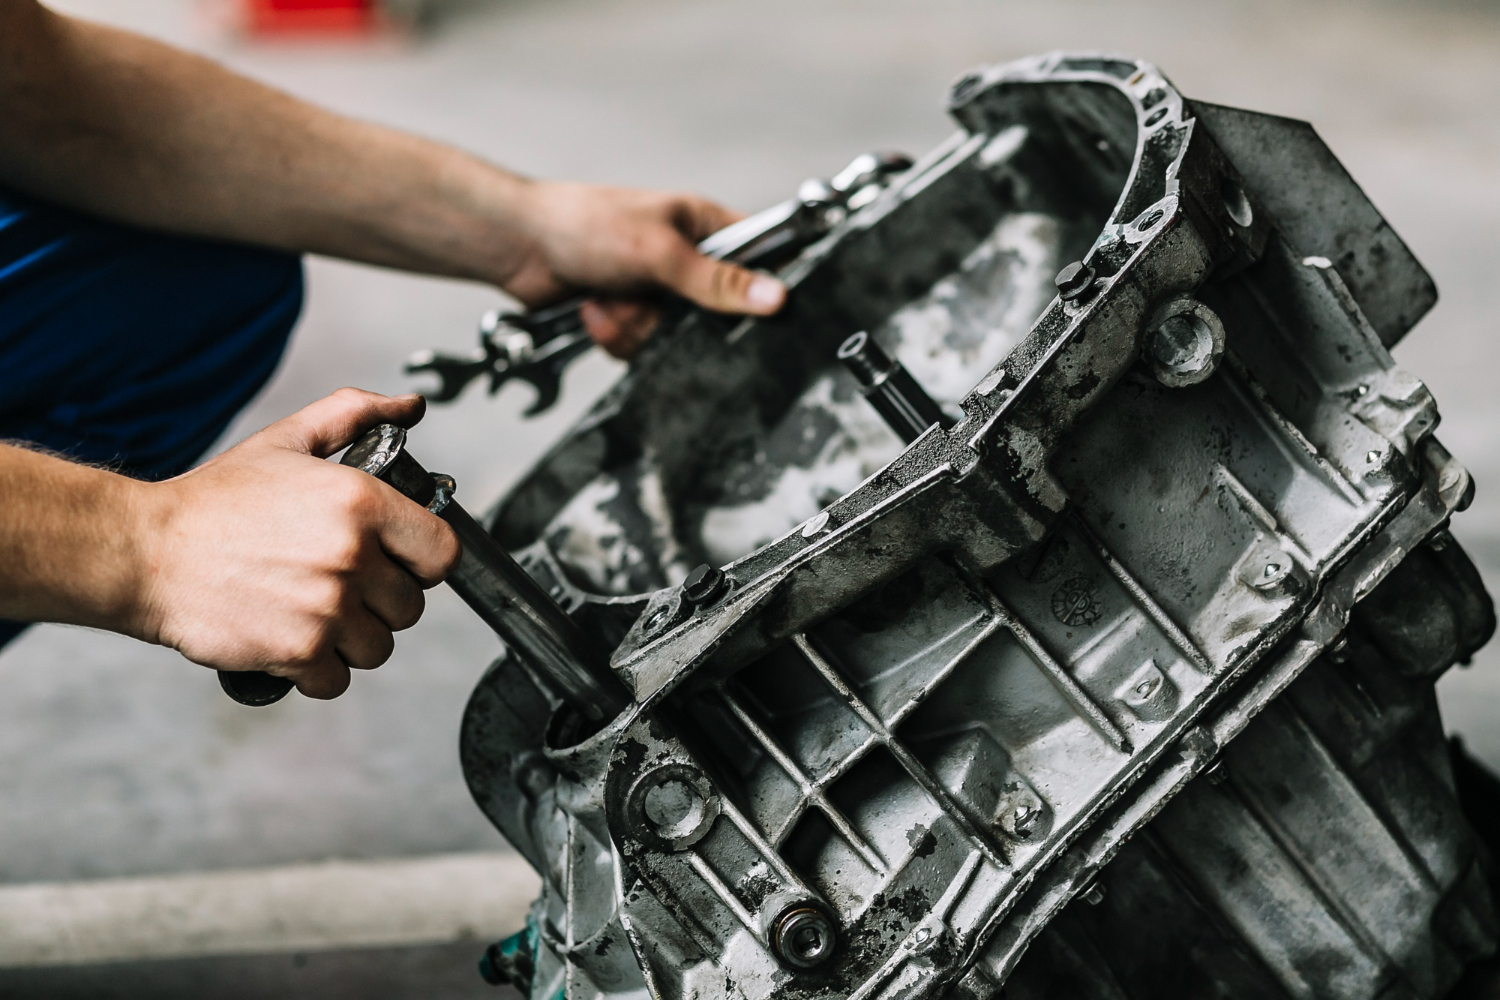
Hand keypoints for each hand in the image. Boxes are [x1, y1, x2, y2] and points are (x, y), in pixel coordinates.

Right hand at [133, 389, 460, 698]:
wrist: (144, 550)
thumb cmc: (215, 501)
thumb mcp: (288, 440)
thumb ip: (356, 415)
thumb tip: (410, 407)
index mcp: (361, 503)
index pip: (442, 552)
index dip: (422, 559)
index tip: (397, 560)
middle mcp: (352, 557)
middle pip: (411, 605)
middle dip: (381, 600)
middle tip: (339, 583)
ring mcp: (327, 608)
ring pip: (379, 646)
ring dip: (352, 638)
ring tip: (313, 610)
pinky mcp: (298, 651)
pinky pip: (339, 679)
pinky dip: (318, 670)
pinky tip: (292, 639)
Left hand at [502, 182, 786, 357]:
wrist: (520, 247)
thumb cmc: (585, 224)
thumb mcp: (660, 251)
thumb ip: (716, 280)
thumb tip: (774, 296)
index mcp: (705, 227)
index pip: (760, 259)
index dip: (763, 288)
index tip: (755, 311)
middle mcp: (687, 262)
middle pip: (716, 315)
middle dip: (675, 318)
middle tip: (651, 299)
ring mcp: (659, 293)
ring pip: (675, 338)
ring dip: (635, 326)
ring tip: (609, 298)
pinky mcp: (632, 318)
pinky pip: (643, 348)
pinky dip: (615, 335)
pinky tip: (596, 310)